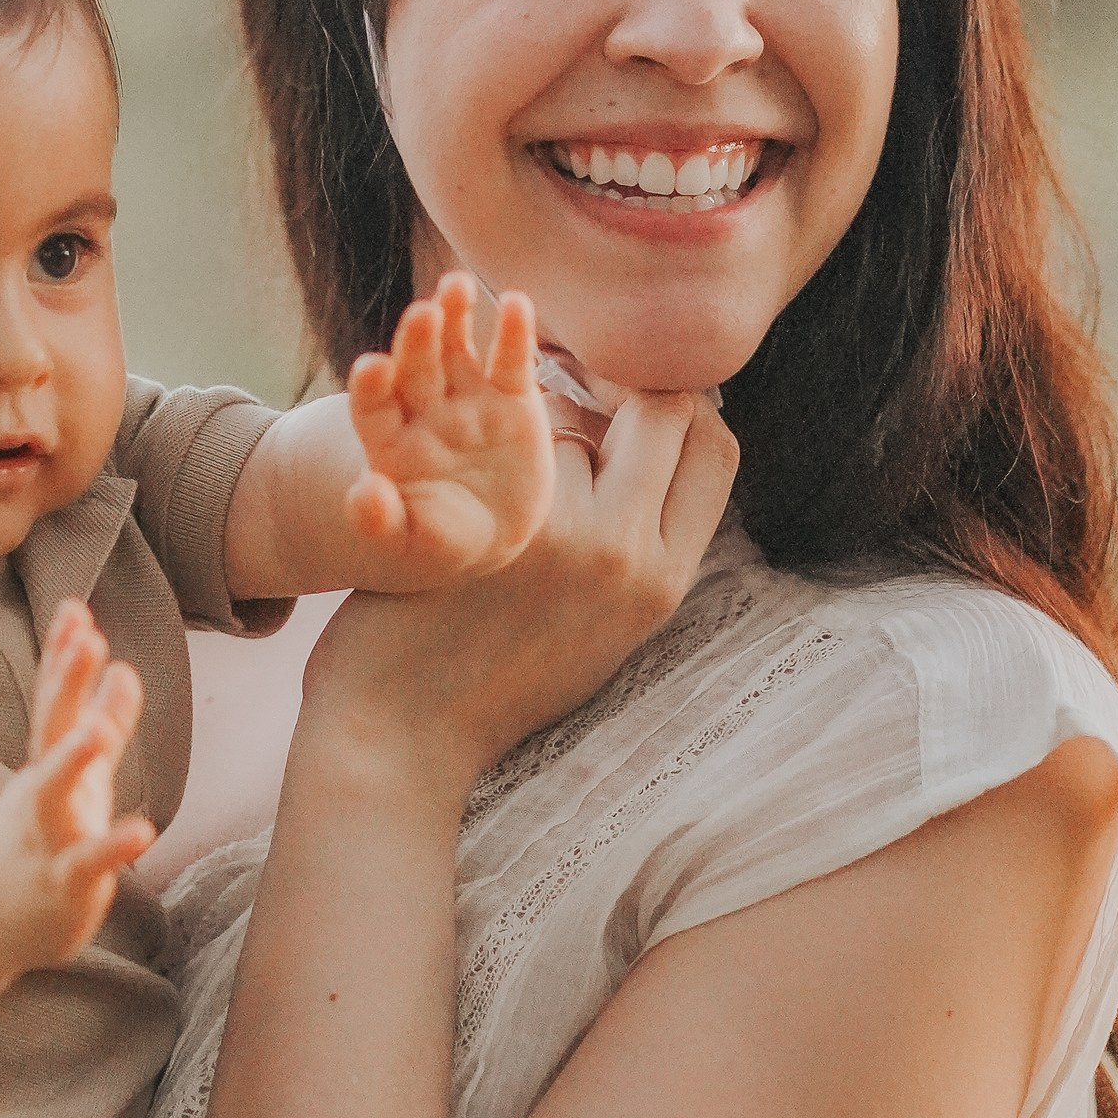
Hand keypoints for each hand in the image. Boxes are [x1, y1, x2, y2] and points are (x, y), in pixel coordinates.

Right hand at [0, 600, 154, 974]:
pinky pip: (88, 863)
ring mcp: (47, 836)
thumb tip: (125, 669)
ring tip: (97, 731)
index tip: (75, 608)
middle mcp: (41, 792)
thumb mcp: (77, 778)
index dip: (64, 657)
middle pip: (51, 730)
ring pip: (55, 796)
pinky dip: (113, 846)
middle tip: (86, 638)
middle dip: (66, 683)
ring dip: (73, 761)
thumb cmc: (40, 837)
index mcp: (46, 763)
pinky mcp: (65, 883)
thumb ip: (104, 722)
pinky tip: (143, 829)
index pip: (53, 700)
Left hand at [309, 386, 738, 788]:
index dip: (683, 409)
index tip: (633, 402)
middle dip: (620, 386)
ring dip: (539, 413)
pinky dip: (479, 431)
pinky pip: (507, 433)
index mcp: (664, 584)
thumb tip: (663, 469)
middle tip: (568, 383)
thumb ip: (640, 551)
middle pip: (667, 410)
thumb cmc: (495, 679)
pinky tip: (448, 446)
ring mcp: (564, 536)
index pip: (717, 450)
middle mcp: (627, 555)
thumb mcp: (604, 629)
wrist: (399, 734)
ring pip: (577, 414)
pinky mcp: (495, 524)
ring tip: (489, 436)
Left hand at [343, 275, 554, 585]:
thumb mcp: (412, 540)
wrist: (495, 533)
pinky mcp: (512, 396)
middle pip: (416, 366)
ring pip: (457, 347)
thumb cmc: (443, 538)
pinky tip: (518, 303)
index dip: (371, 387)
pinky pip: (511, 360)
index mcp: (390, 439)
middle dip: (417, 340)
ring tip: (456, 285)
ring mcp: (468, 396)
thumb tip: (362, 492)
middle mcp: (424, 407)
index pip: (373, 405)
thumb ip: (381, 520)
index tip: (371, 368)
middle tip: (422, 314)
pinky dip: (515, 333)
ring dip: (455, 314)